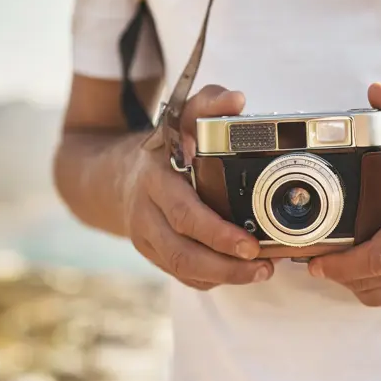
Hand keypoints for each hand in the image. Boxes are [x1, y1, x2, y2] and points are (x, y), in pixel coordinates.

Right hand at [122, 85, 272, 289]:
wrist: (117, 175)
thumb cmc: (164, 147)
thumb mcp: (181, 117)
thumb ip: (208, 103)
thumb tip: (236, 100)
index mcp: (156, 179)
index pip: (184, 213)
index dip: (217, 233)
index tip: (251, 244)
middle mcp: (147, 212)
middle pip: (182, 252)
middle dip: (226, 265)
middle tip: (263, 266)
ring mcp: (147, 237)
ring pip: (182, 269)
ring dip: (223, 277)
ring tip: (259, 273)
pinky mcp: (153, 254)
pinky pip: (181, 276)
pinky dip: (211, 280)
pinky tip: (238, 275)